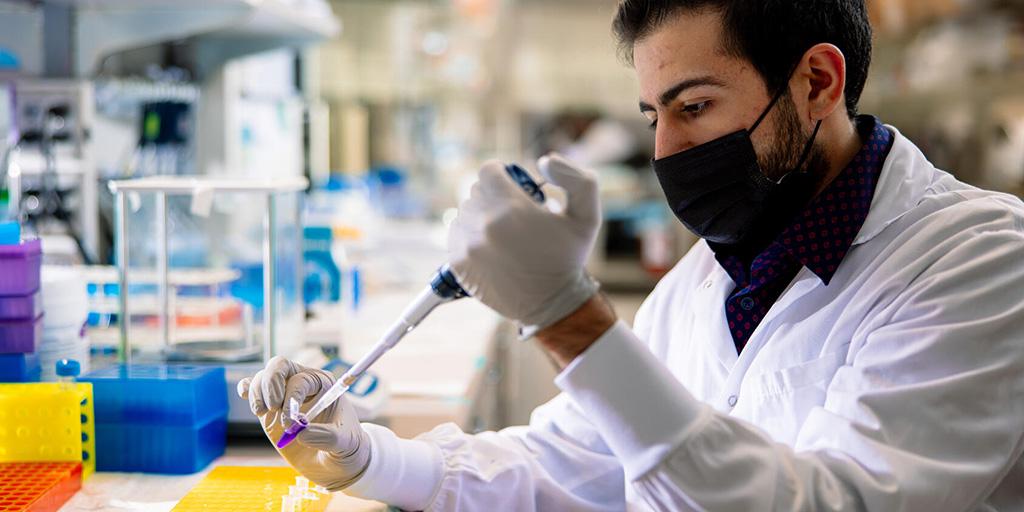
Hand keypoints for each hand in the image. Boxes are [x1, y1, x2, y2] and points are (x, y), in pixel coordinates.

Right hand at [238, 356, 370, 490]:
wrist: (336, 462)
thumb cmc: (345, 447)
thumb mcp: (344, 444)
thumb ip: (327, 437)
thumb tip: (301, 432)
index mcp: (324, 385)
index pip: (301, 380)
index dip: (292, 398)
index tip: (292, 423)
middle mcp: (303, 384)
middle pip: (280, 366)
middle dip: (271, 383)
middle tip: (272, 408)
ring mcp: (284, 395)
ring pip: (263, 377)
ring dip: (258, 392)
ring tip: (263, 413)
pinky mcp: (270, 408)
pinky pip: (253, 389)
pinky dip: (247, 389)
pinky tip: (245, 396)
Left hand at [448, 153, 601, 332]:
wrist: (551, 303)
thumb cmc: (568, 258)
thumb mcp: (587, 215)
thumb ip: (575, 178)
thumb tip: (544, 161)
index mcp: (511, 207)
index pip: (489, 170)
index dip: (502, 174)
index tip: (514, 187)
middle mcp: (484, 224)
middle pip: (476, 191)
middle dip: (494, 196)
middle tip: (513, 213)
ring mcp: (467, 245)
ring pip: (465, 212)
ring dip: (481, 216)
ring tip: (503, 232)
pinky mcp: (458, 262)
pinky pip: (455, 234)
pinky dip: (470, 235)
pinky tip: (490, 245)